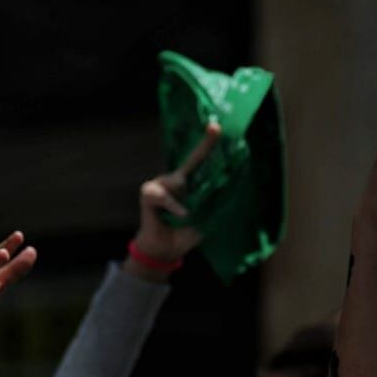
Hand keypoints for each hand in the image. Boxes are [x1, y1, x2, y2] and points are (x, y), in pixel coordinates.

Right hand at [126, 121, 222, 274]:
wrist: (166, 250)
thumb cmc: (185, 232)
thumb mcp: (206, 217)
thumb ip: (213, 202)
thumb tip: (228, 187)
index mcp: (191, 184)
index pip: (201, 161)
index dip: (209, 144)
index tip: (218, 127)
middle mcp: (176, 179)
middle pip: (192, 161)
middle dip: (206, 145)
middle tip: (216, 128)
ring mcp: (161, 183)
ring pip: (179, 180)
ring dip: (184, 199)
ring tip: (185, 216)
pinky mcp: (149, 192)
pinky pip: (164, 195)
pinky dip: (173, 206)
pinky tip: (181, 215)